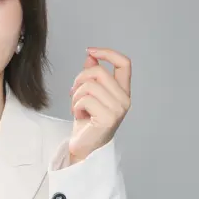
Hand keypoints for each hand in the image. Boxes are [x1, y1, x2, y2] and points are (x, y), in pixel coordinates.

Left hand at [68, 47, 131, 162]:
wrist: (84, 147)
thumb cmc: (87, 122)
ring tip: (78, 107)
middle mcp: (125, 100)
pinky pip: (85, 99)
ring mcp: (118, 109)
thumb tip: (91, 55)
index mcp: (122, 92)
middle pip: (98, 72)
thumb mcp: (88, 94)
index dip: (107, 53)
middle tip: (73, 93)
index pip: (124, 63)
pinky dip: (76, 106)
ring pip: (89, 85)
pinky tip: (80, 116)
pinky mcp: (108, 118)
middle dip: (79, 79)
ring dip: (76, 96)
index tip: (90, 51)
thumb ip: (92, 76)